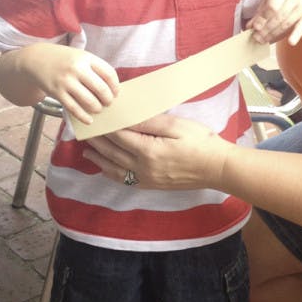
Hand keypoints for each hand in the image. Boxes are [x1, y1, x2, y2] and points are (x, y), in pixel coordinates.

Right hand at [10, 44, 119, 123]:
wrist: (36, 59)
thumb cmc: (64, 60)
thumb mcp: (80, 57)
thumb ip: (95, 69)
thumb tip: (112, 89)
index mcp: (86, 58)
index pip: (109, 74)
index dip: (115, 86)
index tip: (116, 93)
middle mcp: (77, 69)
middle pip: (101, 89)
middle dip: (108, 100)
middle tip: (108, 103)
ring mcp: (66, 81)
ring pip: (89, 101)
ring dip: (97, 108)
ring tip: (98, 109)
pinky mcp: (57, 92)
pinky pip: (74, 108)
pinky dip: (84, 116)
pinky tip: (88, 120)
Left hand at [82, 115, 229, 191]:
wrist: (218, 168)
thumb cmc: (201, 143)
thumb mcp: (177, 125)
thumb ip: (150, 122)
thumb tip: (128, 117)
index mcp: (149, 150)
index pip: (118, 137)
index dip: (104, 128)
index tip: (95, 119)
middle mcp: (143, 167)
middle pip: (113, 153)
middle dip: (97, 142)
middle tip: (84, 133)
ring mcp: (147, 179)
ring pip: (115, 169)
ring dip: (100, 159)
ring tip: (87, 151)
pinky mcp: (152, 185)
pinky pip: (125, 180)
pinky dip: (112, 173)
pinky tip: (106, 168)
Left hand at [247, 0, 301, 45]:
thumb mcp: (264, 2)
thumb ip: (258, 14)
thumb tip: (250, 27)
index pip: (272, 7)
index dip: (263, 19)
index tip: (255, 28)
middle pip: (279, 16)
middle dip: (267, 28)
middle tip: (257, 37)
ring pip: (286, 23)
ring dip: (274, 34)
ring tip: (263, 40)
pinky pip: (301, 27)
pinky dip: (296, 35)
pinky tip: (291, 42)